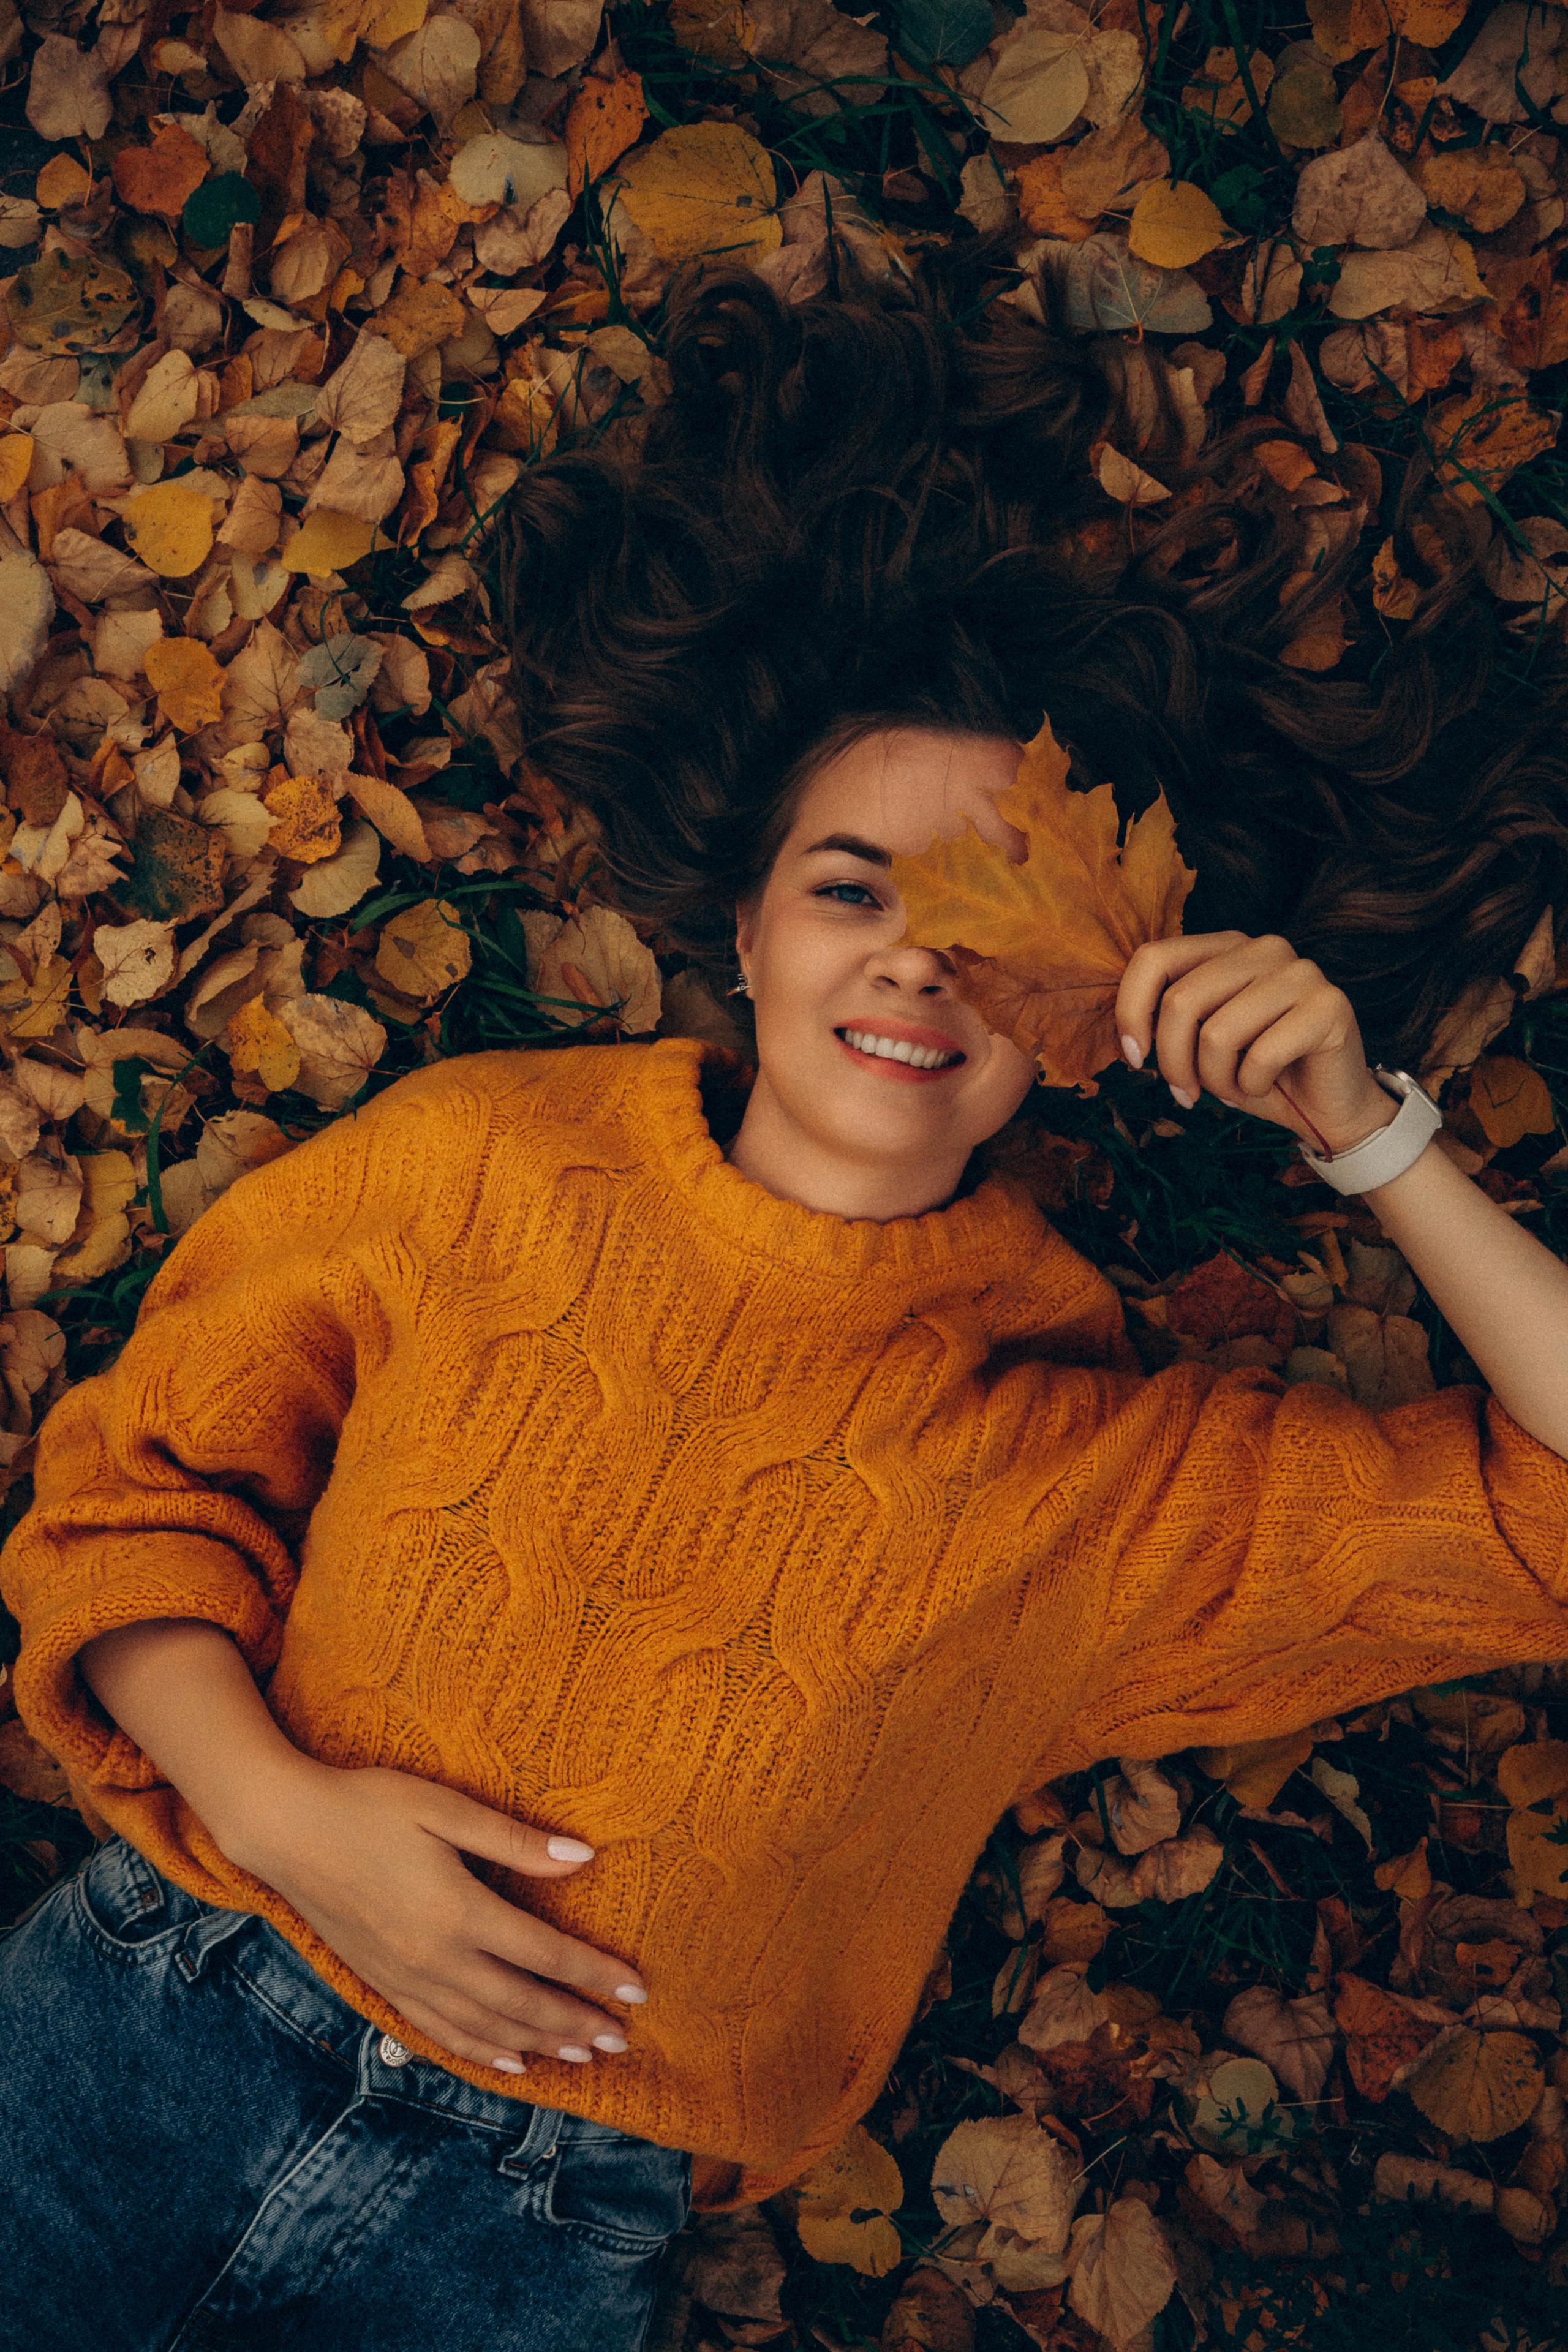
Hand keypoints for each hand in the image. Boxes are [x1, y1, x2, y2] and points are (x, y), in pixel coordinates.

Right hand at [230, 1760, 646, 2077]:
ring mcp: (405, 1977)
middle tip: (621, 2040)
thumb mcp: (443, 1808)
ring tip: (581, 2056)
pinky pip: (441, 2031)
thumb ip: (514, 1841)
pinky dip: (481, 2050)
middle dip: (576, 2023)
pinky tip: (509, 2060)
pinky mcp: (382, 1982)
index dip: (594, 1975)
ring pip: (485, 2027)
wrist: (283, 1829)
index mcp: (458, 1912)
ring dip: (538, 2044)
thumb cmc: (366, 1805)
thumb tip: (582, 1856)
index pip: (545, 1956)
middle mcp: (434, 1958)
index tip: (637, 1991)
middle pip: (522, 2003)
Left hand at [1115, 931, 1399, 1156]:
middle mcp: (1264, 948)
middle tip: (1186, 1094)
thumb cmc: (1254, 1073)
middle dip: (1173, 1063)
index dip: (1130, 1011)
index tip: (1135, 1058)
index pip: (1154, 958)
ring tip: (1233, 1088)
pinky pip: (1261, 1056)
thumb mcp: (1199, 1042)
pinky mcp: (1330, 1006)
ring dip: (1215, 1080)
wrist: (1325, 1108)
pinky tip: (1264, 1086)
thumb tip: (1125, 1035)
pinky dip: (1251, 1086)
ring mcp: (1301, 972)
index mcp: (1226, 945)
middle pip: (1181, 1002)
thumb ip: (1166, 1020)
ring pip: (1217, 1033)